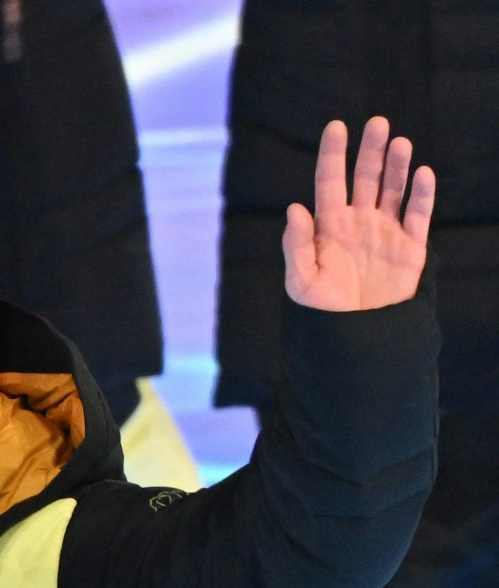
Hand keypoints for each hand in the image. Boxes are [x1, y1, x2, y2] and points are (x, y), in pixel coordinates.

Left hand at [285, 117, 434, 311]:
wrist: (356, 336)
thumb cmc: (322, 310)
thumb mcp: (300, 280)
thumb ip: (297, 244)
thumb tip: (295, 208)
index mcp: (328, 225)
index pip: (330, 181)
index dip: (333, 154)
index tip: (336, 127)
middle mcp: (358, 222)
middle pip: (366, 177)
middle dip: (371, 150)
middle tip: (377, 123)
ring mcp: (385, 231)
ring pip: (393, 189)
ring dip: (397, 166)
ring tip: (399, 143)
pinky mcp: (410, 246)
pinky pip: (418, 214)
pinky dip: (421, 194)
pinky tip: (422, 173)